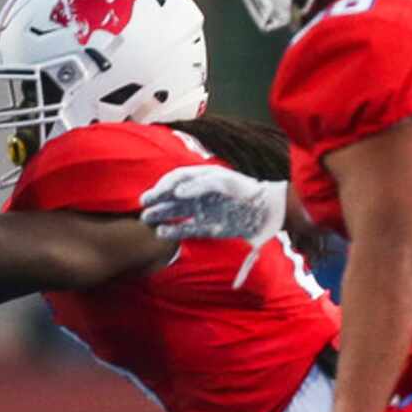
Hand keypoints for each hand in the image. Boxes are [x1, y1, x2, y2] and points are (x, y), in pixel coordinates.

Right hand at [139, 165, 288, 287]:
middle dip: (158, 198)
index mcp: (204, 178)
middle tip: (143, 204)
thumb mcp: (225, 182)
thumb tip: (178, 191)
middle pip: (173, 194)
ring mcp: (205, 211)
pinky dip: (174, 232)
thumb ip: (201, 184)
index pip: (179, 177)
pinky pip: (187, 229)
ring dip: (161, 214)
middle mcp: (202, 194)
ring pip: (177, 212)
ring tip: (146, 219)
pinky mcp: (210, 227)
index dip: (165, 184)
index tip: (155, 192)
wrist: (268, 211)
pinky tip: (161, 233)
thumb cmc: (247, 191)